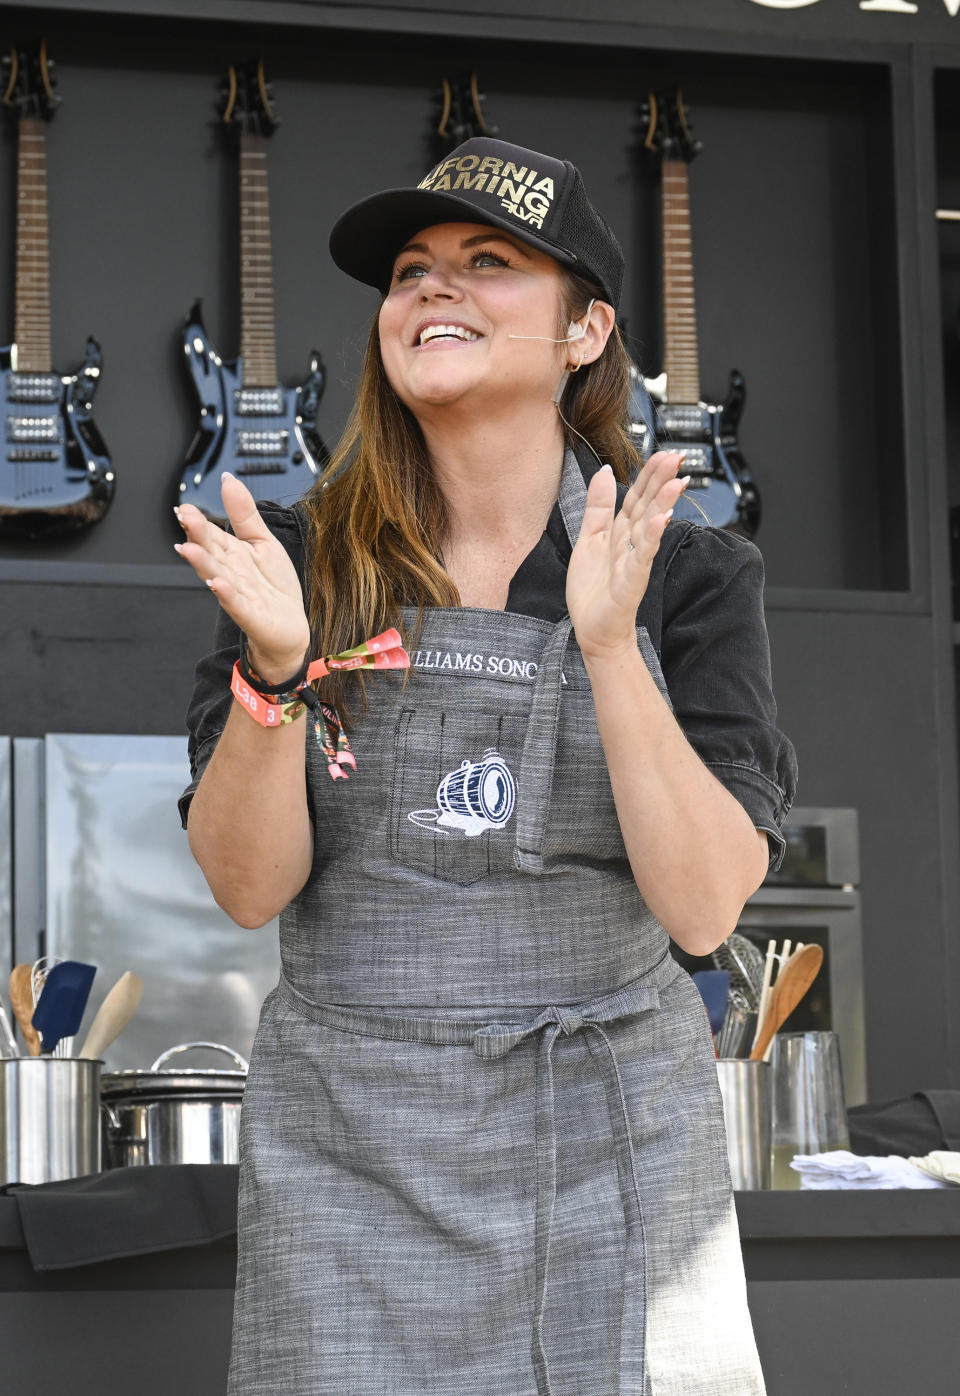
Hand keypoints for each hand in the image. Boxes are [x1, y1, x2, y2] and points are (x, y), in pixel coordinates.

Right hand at [174, 474, 310, 683]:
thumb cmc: (274, 587)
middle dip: (197, 536)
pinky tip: (217, 585)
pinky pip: (235, 604)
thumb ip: (244, 513)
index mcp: (232, 553)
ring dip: (202, 563)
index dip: (198, 521)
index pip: (211, 534)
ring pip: (216, 575)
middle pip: (211, 552)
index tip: (185, 508)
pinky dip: (226, 594)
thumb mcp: (263, 541)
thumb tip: (229, 480)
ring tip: (189, 549)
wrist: (289, 627)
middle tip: (184, 518)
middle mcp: (230, 573)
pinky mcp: (250, 615)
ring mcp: (238, 595)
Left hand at [566, 452, 688, 661]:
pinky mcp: (632, 580)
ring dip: (663, 503)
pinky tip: (661, 520)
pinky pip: (643, 555)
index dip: (649, 475)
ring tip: (677, 481)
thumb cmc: (593, 590)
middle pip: (648, 505)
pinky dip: (652, 537)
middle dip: (662, 481)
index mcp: (621, 532)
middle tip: (677, 458)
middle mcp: (632, 543)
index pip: (637, 496)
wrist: (593, 630)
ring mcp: (635, 561)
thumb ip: (598, 506)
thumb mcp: (589, 538)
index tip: (663, 454)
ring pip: (650, 526)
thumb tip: (605, 472)